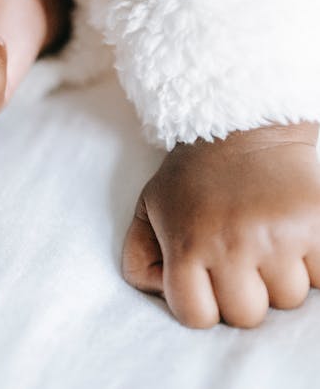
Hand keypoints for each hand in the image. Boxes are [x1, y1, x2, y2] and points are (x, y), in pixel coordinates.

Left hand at [122, 123, 319, 327]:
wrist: (242, 125)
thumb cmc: (193, 175)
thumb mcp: (151, 209)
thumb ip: (141, 257)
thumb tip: (160, 293)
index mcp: (187, 244)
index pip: (197, 317)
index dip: (202, 306)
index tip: (206, 283)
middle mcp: (232, 244)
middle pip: (247, 316)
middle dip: (243, 295)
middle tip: (240, 260)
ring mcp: (279, 236)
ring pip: (288, 298)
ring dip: (280, 278)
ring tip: (266, 241)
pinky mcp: (319, 224)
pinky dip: (313, 265)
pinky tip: (294, 238)